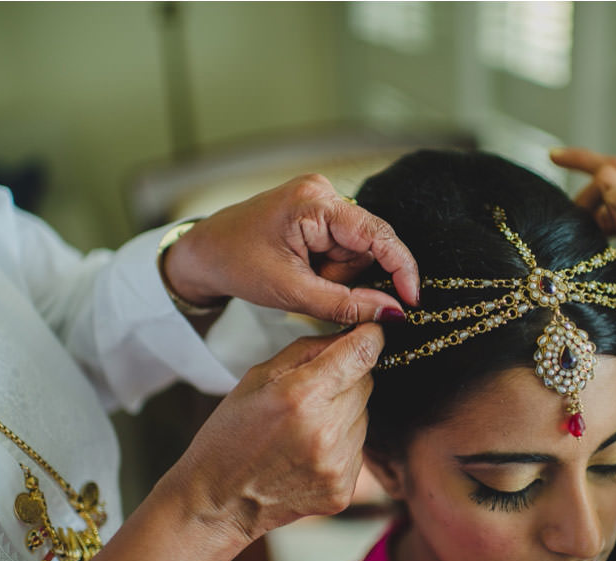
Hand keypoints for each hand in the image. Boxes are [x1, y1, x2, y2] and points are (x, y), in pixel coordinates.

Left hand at [163, 174, 419, 323]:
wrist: (203, 253)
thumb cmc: (236, 265)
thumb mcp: (292, 292)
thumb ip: (346, 303)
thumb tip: (392, 313)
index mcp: (314, 202)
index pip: (377, 234)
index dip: (401, 269)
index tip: (411, 303)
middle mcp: (323, 191)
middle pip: (367, 246)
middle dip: (345, 275)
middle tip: (311, 285)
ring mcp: (321, 199)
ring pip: (356, 251)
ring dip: (336, 274)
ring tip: (300, 277)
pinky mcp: (318, 211)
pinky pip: (343, 247)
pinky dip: (329, 267)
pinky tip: (304, 269)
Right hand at [165, 323, 382, 543]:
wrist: (218, 502)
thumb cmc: (231, 433)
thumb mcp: (258, 377)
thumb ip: (308, 350)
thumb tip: (352, 332)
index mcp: (301, 396)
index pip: (362, 354)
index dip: (370, 336)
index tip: (370, 331)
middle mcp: (326, 432)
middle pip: (367, 383)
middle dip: (348, 378)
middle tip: (313, 391)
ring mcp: (337, 465)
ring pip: (365, 416)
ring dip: (344, 412)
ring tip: (306, 426)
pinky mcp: (342, 491)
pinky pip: (359, 449)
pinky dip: (341, 443)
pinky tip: (309, 451)